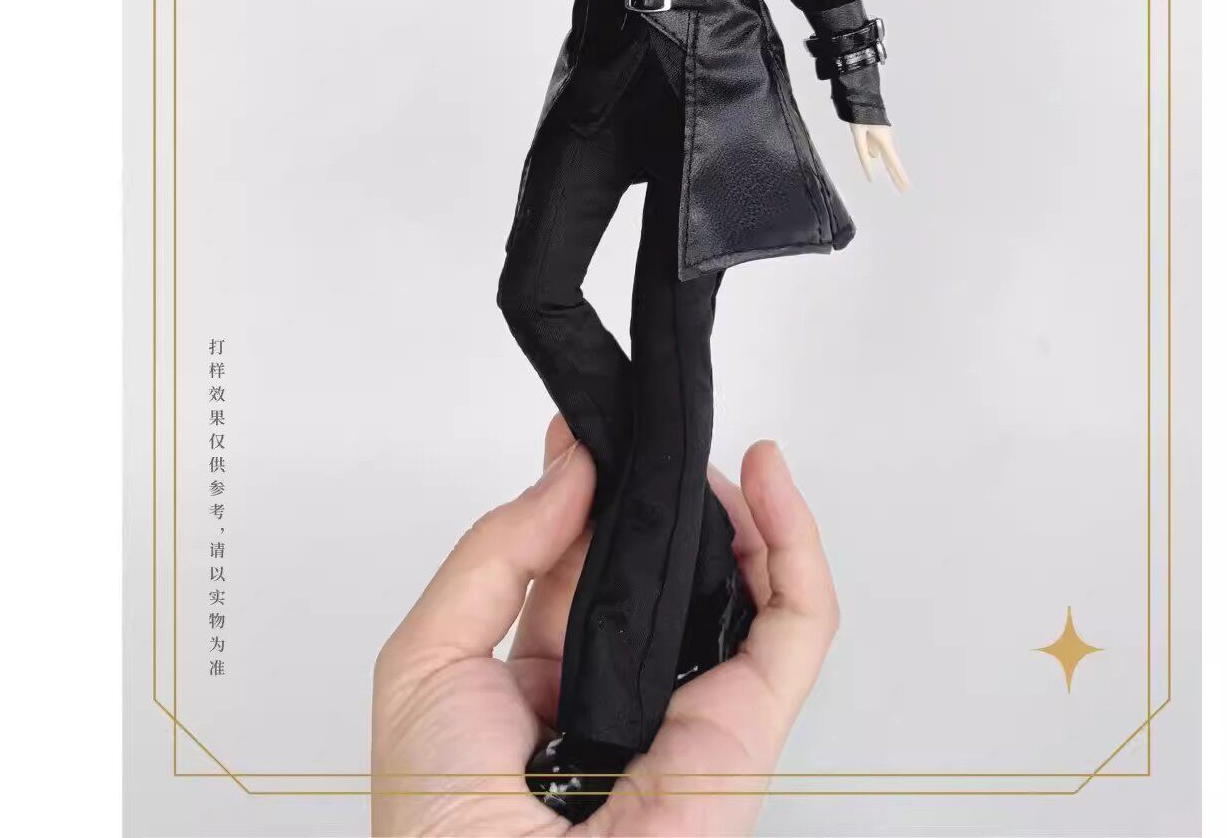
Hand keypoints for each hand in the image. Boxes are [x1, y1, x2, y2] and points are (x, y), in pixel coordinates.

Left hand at [371, 413, 839, 835]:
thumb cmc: (439, 820)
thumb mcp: (428, 658)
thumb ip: (497, 551)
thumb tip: (569, 471)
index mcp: (546, 676)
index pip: (583, 563)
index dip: (588, 492)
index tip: (584, 432)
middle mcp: (626, 686)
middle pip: (669, 567)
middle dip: (668, 490)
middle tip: (653, 428)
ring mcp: (694, 705)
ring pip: (747, 587)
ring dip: (743, 506)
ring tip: (711, 449)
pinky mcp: (752, 726)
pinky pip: (798, 623)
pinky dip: (797, 543)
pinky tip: (768, 479)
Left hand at [850, 122, 909, 189]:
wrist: (862, 97)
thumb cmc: (860, 116)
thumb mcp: (858, 136)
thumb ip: (863, 152)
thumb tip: (872, 165)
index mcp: (884, 141)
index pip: (893, 163)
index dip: (899, 176)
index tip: (905, 187)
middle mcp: (886, 140)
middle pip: (892, 162)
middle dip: (897, 177)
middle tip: (905, 190)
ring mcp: (884, 137)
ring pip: (885, 156)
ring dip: (890, 168)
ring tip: (897, 181)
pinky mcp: (879, 133)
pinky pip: (878, 148)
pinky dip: (878, 155)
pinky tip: (873, 156)